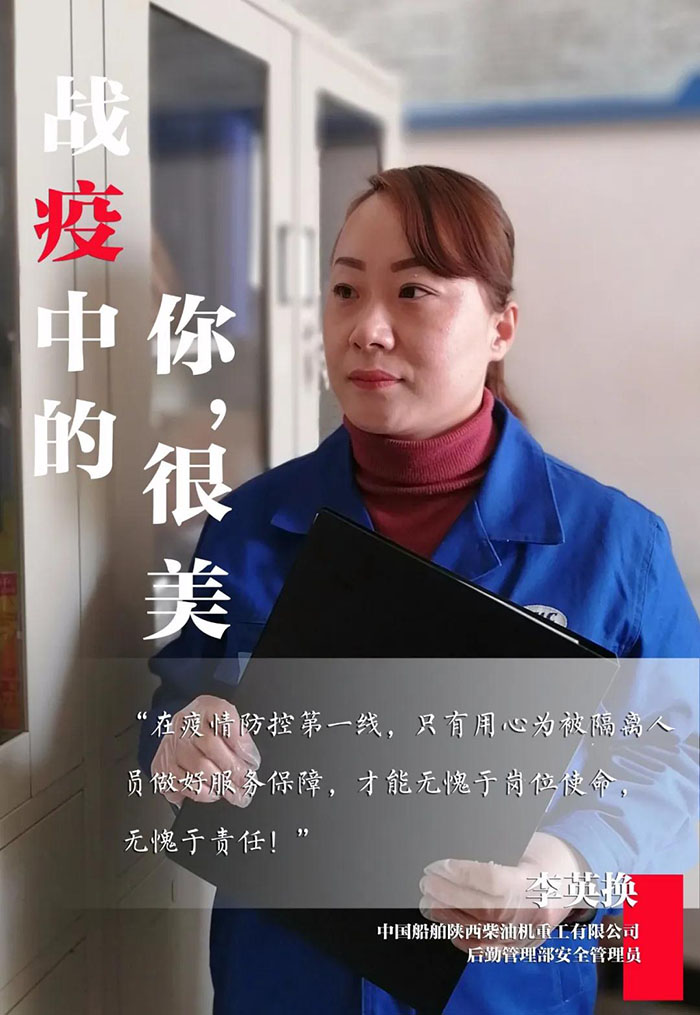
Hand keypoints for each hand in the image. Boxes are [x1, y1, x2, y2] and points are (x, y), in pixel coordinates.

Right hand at [150, 694, 260, 808]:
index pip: (225, 719)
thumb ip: (239, 733)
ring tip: (235, 793)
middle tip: (248, 784)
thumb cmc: (209, 728)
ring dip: (221, 786)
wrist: (181, 733)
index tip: (253, 761)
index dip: (242, 743)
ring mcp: (171, 745)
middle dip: (234, 771)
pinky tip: (213, 792)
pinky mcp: (161, 766)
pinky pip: (183, 785)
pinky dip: (201, 793)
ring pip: (198, 770)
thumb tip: (249, 760)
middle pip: (212, 748)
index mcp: (205, 706)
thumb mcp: (227, 719)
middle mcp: (184, 724)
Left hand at [418, 832, 587, 952]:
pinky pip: (489, 951)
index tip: (437, 866)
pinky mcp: (523, 947)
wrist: (572, 881)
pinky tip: (447, 925)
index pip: (493, 882)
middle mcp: (534, 914)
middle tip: (427, 884)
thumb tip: (453, 860)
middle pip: (484, 910)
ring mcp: (529, 935)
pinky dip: (464, 939)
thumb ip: (492, 855)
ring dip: (450, 918)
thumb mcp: (523, 847)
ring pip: (483, 934)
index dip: (461, 874)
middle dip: (449, 896)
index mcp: (535, 883)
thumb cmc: (542, 857)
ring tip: (430, 902)